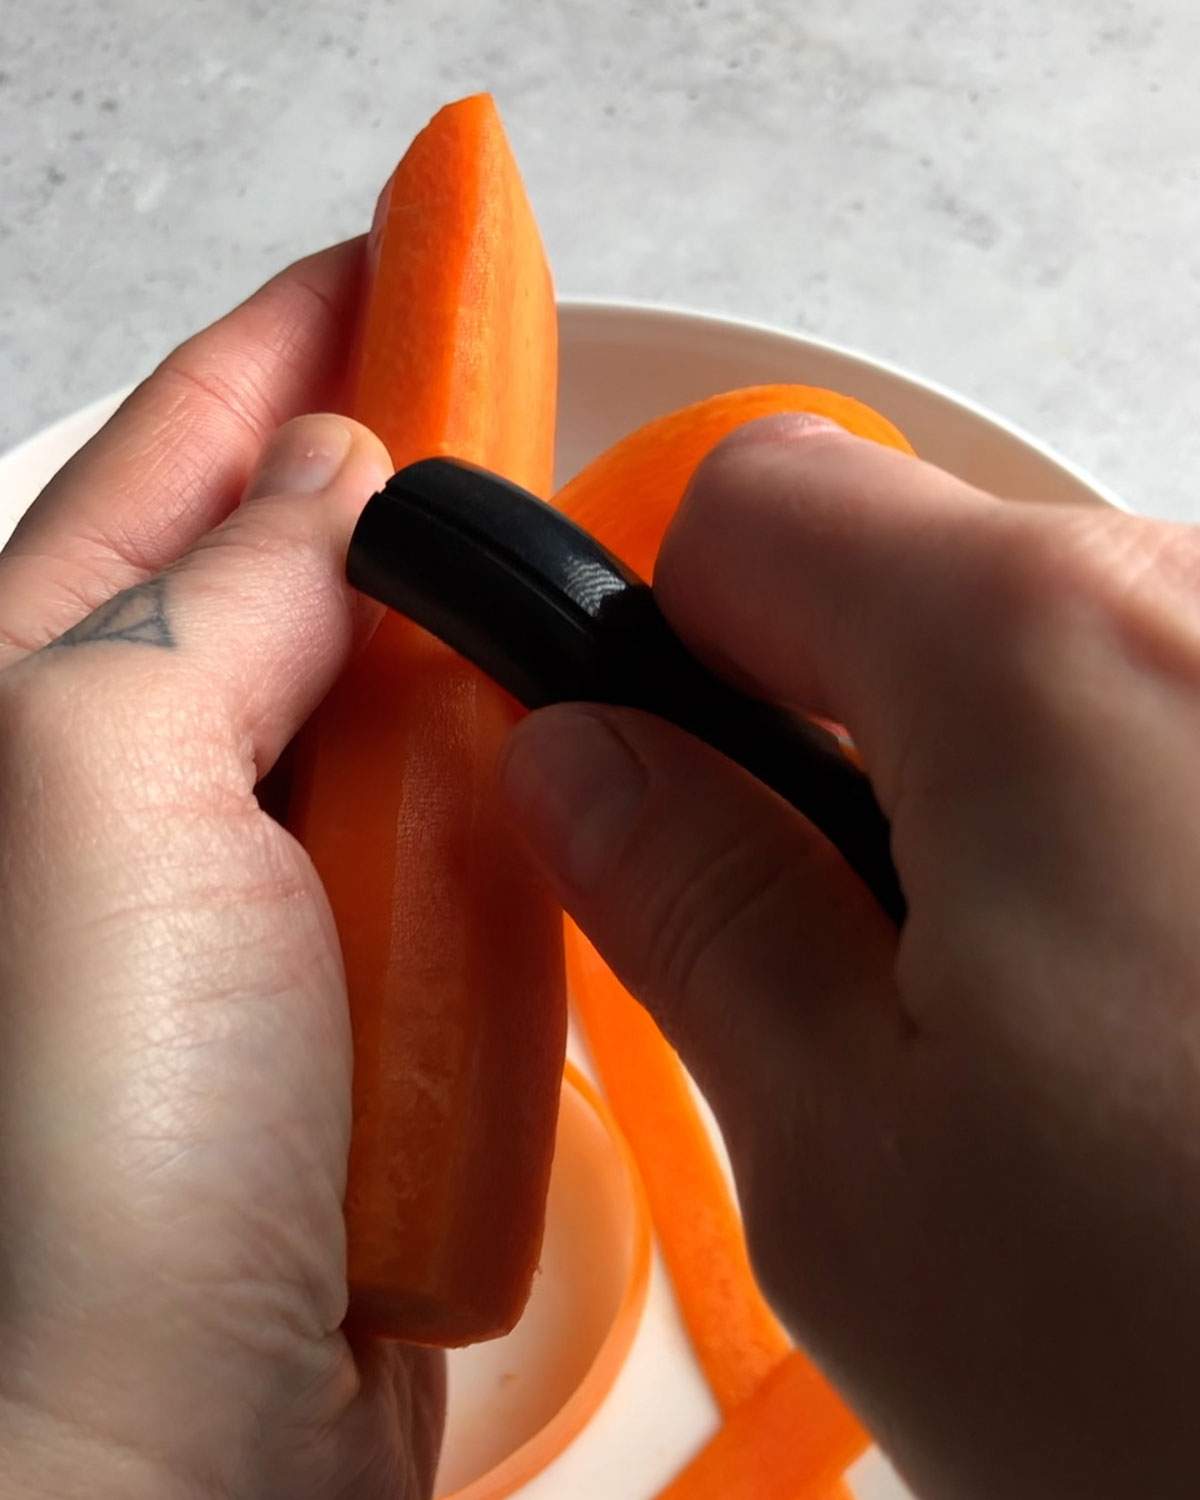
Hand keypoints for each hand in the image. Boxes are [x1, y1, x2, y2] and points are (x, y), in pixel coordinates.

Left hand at [0, 243, 442, 1498]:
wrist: (170, 1448)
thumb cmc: (80, 1154)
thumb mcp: (102, 792)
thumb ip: (212, 602)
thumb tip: (331, 477)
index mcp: (40, 711)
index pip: (174, 467)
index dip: (286, 347)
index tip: (400, 257)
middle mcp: (145, 795)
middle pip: (293, 575)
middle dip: (398, 475)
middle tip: (513, 381)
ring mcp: (270, 897)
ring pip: (399, 709)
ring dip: (468, 644)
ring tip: (553, 554)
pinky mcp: (375, 996)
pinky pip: (464, 845)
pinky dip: (512, 794)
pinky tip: (559, 753)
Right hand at [501, 415, 1199, 1499]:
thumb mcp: (850, 1166)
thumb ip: (689, 909)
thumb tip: (576, 764)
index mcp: (1038, 657)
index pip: (759, 498)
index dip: (672, 636)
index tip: (675, 778)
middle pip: (916, 570)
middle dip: (834, 733)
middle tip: (856, 964)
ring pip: (1054, 656)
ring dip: (990, 798)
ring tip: (1041, 1024)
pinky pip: (1175, 721)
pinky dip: (1120, 823)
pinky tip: (1162, 1011)